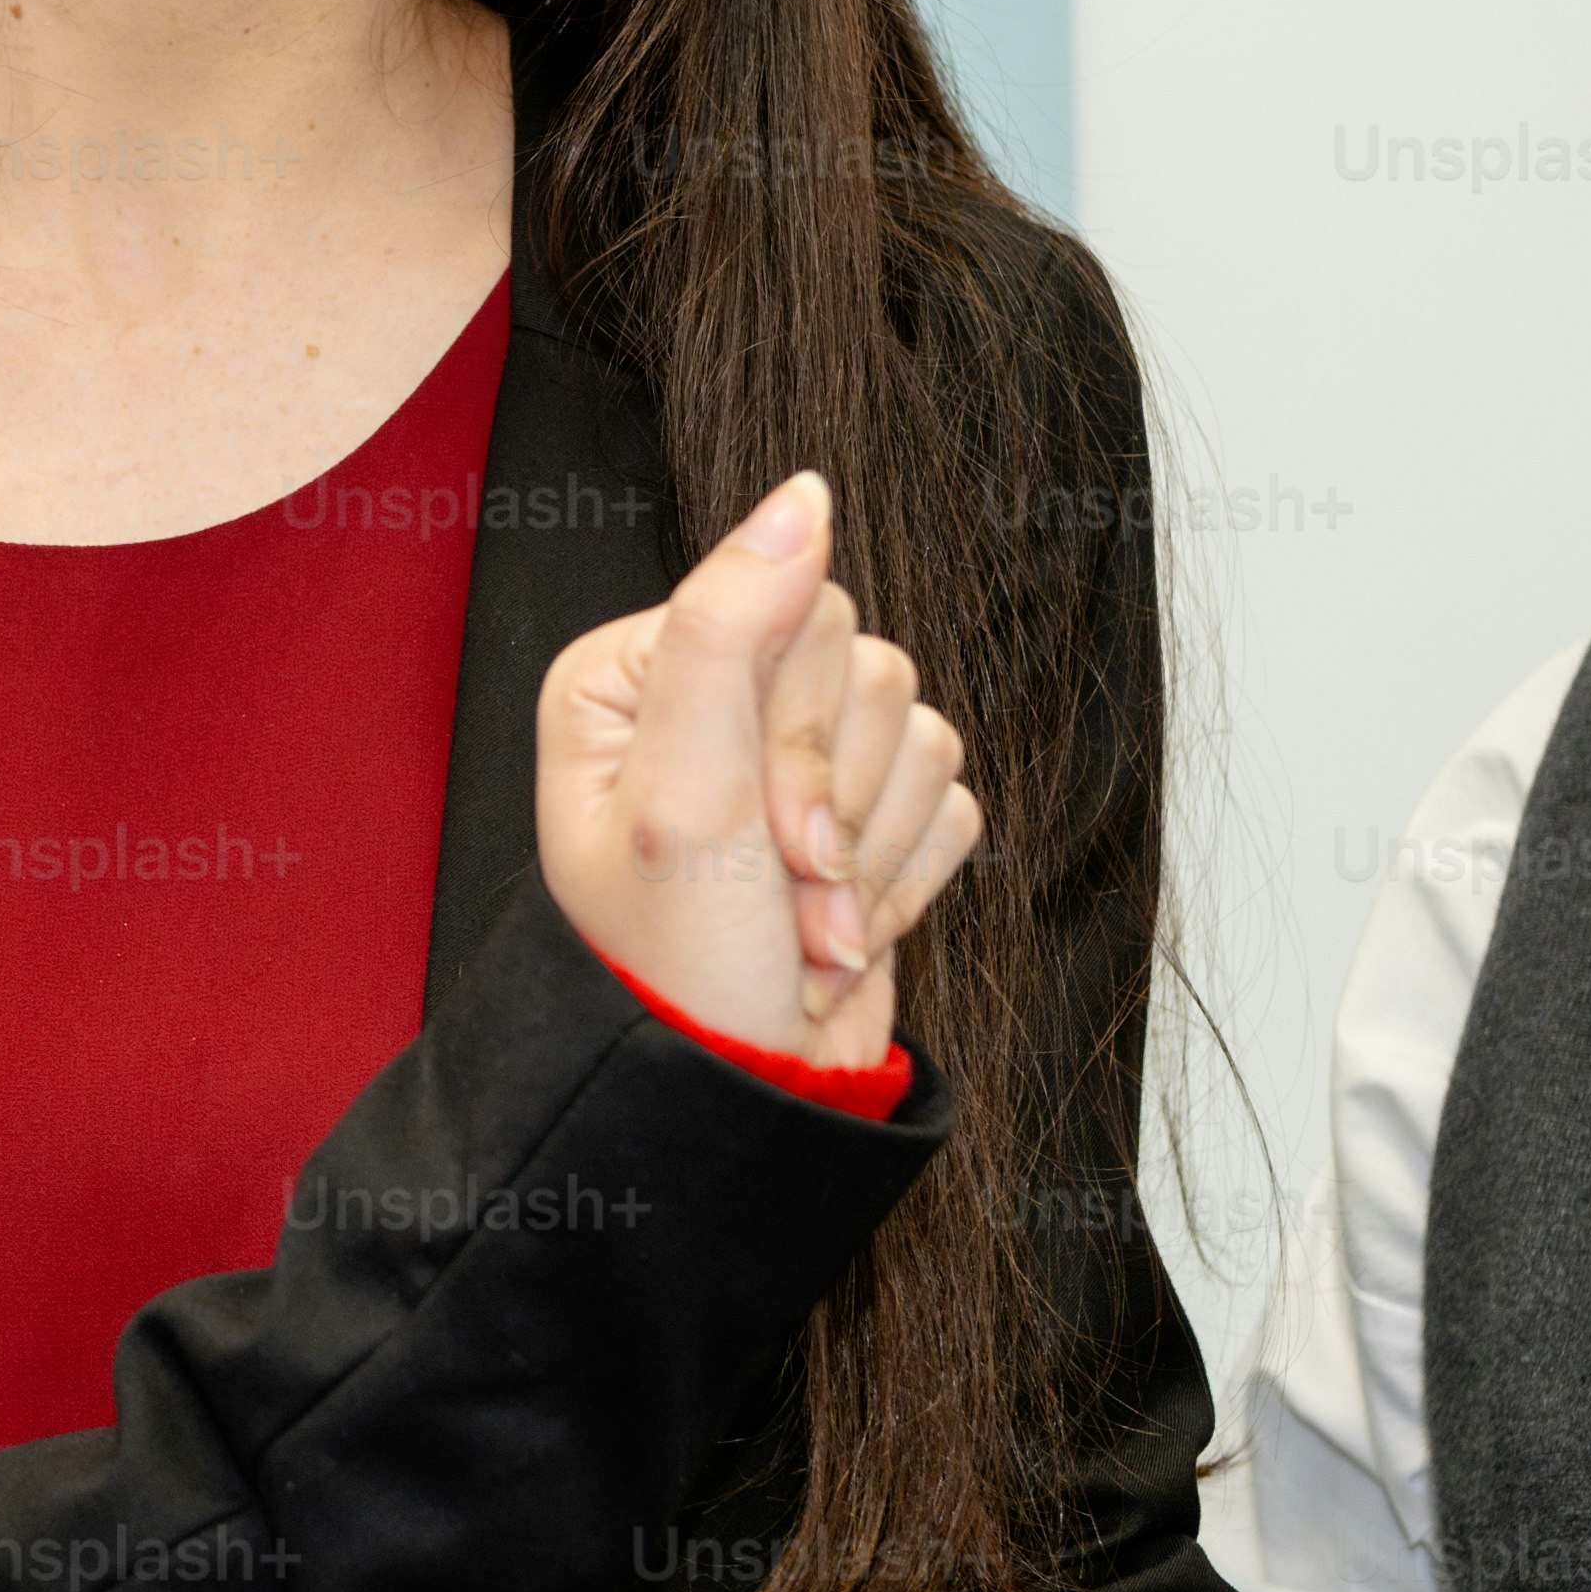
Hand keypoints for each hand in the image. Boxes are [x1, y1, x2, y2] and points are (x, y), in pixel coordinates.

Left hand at [535, 473, 980, 1071]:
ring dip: (871, 847)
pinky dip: (908, 872)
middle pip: (858, 663)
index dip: (798, 732)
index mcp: (642, 673)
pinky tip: (846, 923)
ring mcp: (794, 762)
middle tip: (786, 887)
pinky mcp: (866, 816)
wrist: (743, 1094)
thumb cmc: (680, 965)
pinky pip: (948, 792)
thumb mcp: (686, 788)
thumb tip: (802, 496)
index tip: (763, 831)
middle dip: (835, 799)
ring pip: (911, 724)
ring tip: (806, 921)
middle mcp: (713, 702)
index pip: (789, 609)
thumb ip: (728, 625)